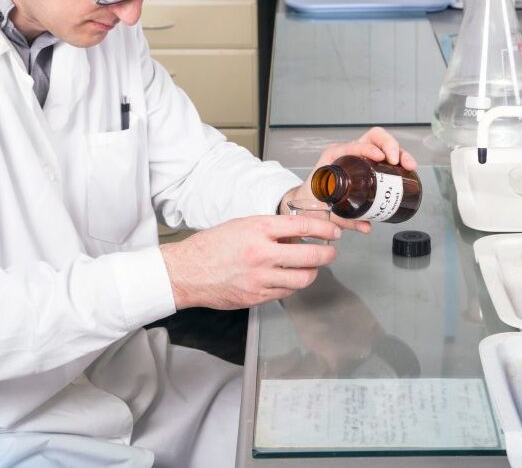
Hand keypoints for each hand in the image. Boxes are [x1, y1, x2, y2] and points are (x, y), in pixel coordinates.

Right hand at [160, 215, 339, 310]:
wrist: (187, 272)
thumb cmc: (213, 245)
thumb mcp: (243, 225)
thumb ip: (271, 229)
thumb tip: (298, 235)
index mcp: (259, 229)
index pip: (303, 226)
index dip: (324, 228)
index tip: (334, 231)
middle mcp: (262, 254)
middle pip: (310, 256)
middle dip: (327, 255)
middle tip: (331, 253)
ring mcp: (260, 278)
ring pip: (302, 278)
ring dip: (312, 272)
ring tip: (310, 267)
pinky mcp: (257, 297)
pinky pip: (286, 293)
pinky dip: (292, 285)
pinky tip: (288, 278)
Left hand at [279, 126, 416, 233]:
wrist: (308, 201)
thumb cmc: (312, 200)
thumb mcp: (325, 210)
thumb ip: (345, 220)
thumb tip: (367, 226)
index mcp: (334, 157)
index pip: (353, 145)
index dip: (367, 149)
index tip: (378, 158)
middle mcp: (349, 152)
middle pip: (373, 138)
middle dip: (389, 145)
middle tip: (397, 160)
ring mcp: (360, 156)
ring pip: (383, 144)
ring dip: (399, 152)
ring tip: (408, 165)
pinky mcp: (369, 164)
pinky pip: (386, 156)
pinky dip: (399, 160)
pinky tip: (407, 169)